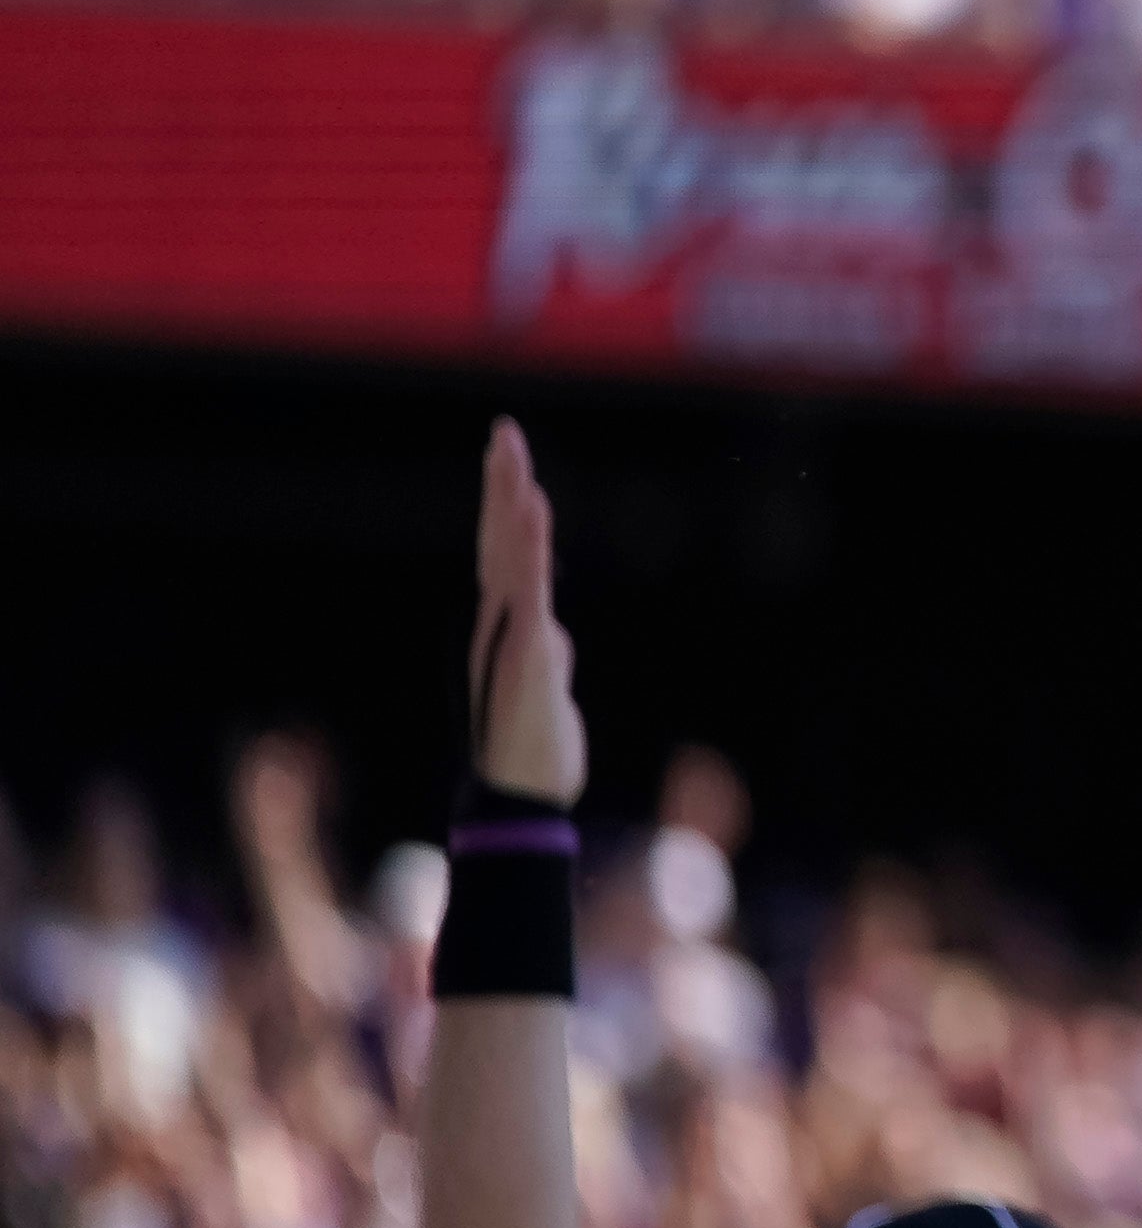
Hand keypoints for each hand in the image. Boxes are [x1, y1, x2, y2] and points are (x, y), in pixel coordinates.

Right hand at [471, 419, 585, 804]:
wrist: (520, 796)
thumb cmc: (532, 749)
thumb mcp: (546, 690)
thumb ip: (547, 655)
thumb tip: (555, 639)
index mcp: (507, 626)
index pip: (505, 553)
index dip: (506, 507)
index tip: (511, 461)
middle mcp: (501, 621)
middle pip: (500, 539)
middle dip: (502, 483)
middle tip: (504, 431)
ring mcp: (511, 632)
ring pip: (510, 553)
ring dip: (511, 500)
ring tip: (510, 452)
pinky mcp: (528, 649)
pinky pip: (530, 586)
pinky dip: (530, 545)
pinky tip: (532, 508)